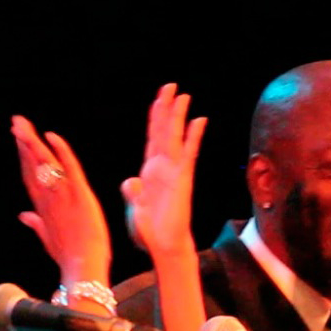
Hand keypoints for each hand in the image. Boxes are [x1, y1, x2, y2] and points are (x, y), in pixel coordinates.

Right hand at [10, 115, 109, 285]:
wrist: (82, 268)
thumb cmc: (69, 257)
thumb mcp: (48, 239)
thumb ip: (36, 223)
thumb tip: (23, 215)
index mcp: (42, 208)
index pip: (29, 177)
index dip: (23, 157)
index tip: (19, 141)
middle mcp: (48, 199)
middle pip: (31, 166)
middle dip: (23, 143)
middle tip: (16, 123)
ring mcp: (62, 196)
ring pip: (44, 164)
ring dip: (33, 142)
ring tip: (23, 124)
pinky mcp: (79, 195)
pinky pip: (68, 167)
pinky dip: (61, 150)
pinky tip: (52, 136)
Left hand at [120, 84, 206, 259]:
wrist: (163, 245)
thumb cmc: (150, 230)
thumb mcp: (135, 208)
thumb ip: (133, 193)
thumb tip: (130, 181)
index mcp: (149, 171)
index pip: (152, 137)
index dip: (155, 117)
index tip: (159, 98)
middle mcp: (162, 167)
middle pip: (164, 130)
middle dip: (166, 107)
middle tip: (171, 86)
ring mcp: (174, 171)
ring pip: (175, 137)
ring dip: (179, 116)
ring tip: (184, 95)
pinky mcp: (183, 179)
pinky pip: (189, 153)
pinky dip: (194, 136)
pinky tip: (200, 120)